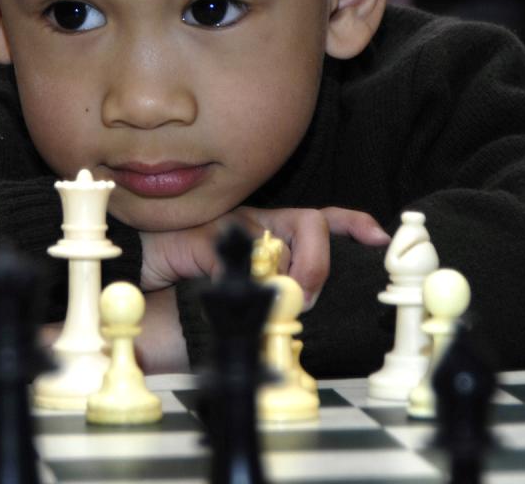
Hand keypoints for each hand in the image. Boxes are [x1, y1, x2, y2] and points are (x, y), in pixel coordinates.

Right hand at [139, 206, 389, 307]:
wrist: (146, 265)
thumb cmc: (198, 276)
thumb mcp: (247, 286)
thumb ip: (275, 291)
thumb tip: (300, 306)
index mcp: (275, 231)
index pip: (323, 219)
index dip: (354, 223)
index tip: (379, 237)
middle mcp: (260, 222)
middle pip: (310, 222)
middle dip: (318, 262)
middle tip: (305, 296)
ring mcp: (234, 223)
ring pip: (280, 236)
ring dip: (286, 272)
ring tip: (271, 297)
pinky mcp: (206, 233)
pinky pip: (236, 254)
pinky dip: (237, 279)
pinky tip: (225, 290)